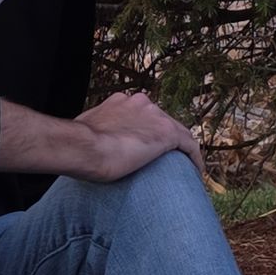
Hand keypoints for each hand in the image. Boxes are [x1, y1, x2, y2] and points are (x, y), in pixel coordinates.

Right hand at [68, 91, 202, 183]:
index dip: (147, 131)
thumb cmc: (78, 145)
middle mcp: (141, 103)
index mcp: (121, 102)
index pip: (143, 115)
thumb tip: (89, 142)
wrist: (83, 148)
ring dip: (182, 150)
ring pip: (179, 132)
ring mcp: (155, 116)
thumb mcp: (86, 131)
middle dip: (165, 139)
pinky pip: (190, 145)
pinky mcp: (167, 133)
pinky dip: (195, 159)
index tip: (146, 149)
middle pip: (162, 121)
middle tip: (166, 161)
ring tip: (184, 169)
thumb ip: (96, 131)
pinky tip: (197, 173)